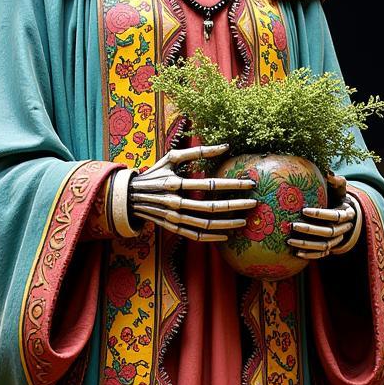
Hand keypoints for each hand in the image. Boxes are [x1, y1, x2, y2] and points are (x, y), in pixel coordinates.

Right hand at [128, 143, 255, 241]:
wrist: (129, 196)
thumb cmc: (155, 173)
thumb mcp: (171, 157)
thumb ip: (198, 151)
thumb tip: (225, 146)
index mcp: (174, 183)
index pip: (209, 184)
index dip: (231, 184)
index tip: (249, 183)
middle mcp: (174, 202)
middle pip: (210, 207)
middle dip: (235, 205)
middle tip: (254, 202)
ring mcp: (173, 218)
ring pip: (205, 224)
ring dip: (227, 223)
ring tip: (244, 220)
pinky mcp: (172, 228)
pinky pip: (195, 236)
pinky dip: (211, 238)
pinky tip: (226, 236)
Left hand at [286, 173, 361, 259]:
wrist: (343, 213)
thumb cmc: (337, 197)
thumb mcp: (339, 188)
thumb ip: (336, 181)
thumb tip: (329, 173)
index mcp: (347, 213)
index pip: (335, 215)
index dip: (320, 214)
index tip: (304, 210)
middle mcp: (344, 229)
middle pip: (329, 232)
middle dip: (310, 229)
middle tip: (293, 225)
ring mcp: (338, 240)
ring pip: (324, 245)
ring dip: (307, 244)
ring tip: (289, 241)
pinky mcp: (331, 248)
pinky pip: (321, 255)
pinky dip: (309, 255)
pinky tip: (295, 253)